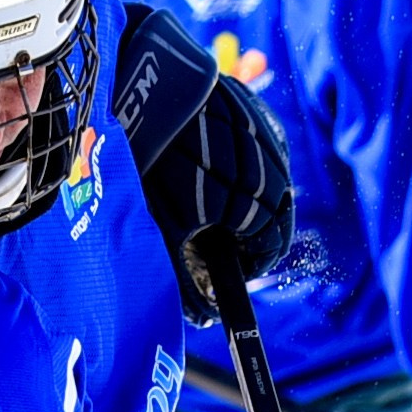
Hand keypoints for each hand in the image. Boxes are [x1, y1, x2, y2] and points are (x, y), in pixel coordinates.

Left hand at [144, 71, 293, 325]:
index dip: (249, 264)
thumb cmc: (145, 169)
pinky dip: (244, 162)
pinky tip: (211, 162)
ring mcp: (266, 137)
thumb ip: (186, 284)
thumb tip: (205, 320)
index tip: (230, 268)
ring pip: (270, 180)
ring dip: (248, 196)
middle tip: (216, 235)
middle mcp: (270, 172)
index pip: (269, 248)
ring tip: (210, 197)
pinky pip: (261, 147)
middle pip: (274, 215)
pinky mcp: (254, 109)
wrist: (136, 91)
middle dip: (249, 231)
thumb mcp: (161, 233)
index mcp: (253, 206)